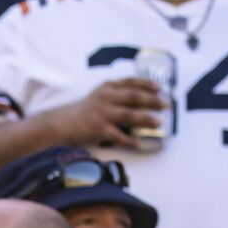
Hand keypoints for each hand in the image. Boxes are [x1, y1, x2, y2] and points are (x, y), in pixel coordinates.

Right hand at [45, 78, 164, 149]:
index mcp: (107, 88)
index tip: (160, 88)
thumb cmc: (83, 111)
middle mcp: (105, 98)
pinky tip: (139, 144)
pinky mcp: (99, 129)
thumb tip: (143, 101)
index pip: (131, 82)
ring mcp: (102, 113)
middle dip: (152, 101)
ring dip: (146, 119)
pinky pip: (119, 136)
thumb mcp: (98, 96)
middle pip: (134, 97)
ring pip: (130, 115)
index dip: (147, 84)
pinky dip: (130, 141)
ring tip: (158, 123)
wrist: (61, 123)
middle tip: (165, 105)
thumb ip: (116, 94)